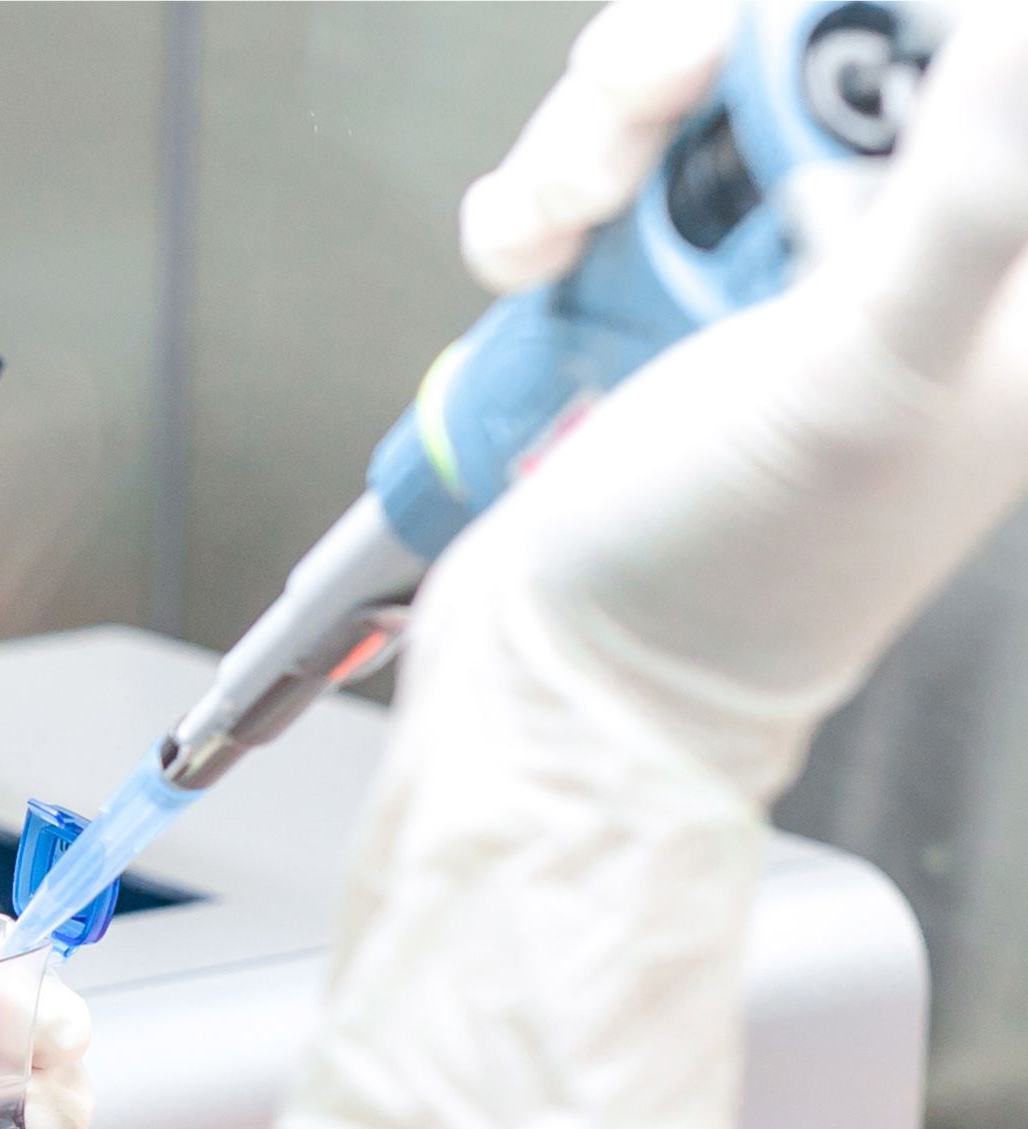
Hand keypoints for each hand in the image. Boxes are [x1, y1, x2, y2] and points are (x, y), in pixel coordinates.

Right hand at [282, 0, 1027, 1128]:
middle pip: (796, 54)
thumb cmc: (719, 583)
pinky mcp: (638, 304)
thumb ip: (966, 203)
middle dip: (689, 68)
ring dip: (590, 137)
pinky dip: (540, 202)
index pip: (953, 62)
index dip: (853, 29)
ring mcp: (743, 281)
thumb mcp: (862, 383)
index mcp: (985, 280)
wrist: (557, 687)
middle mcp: (870, 261)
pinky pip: (595, 181)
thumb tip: (1007, 34)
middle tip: (642, 124)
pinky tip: (526, 263)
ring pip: (681, 100)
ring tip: (559, 225)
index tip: (764, 59)